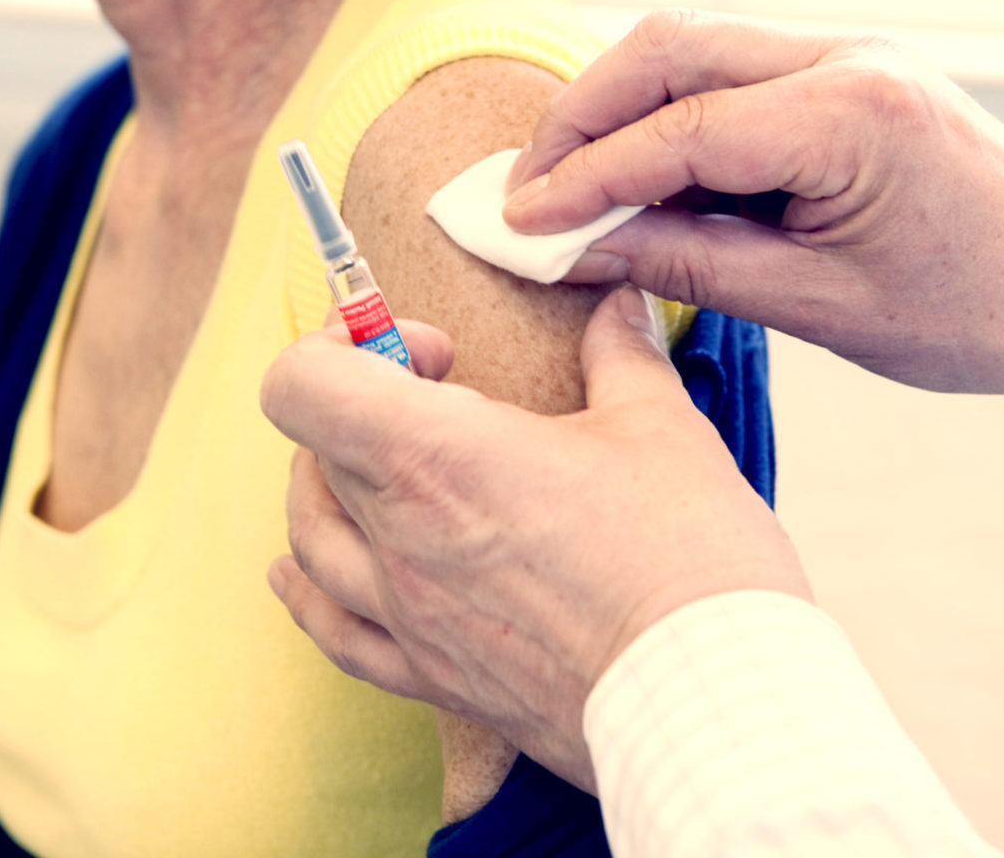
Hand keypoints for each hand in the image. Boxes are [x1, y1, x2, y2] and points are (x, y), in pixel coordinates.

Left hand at [260, 288, 811, 791]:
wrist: (703, 697)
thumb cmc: (684, 557)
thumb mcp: (660, 425)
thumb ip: (620, 354)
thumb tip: (618, 305)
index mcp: (437, 456)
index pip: (304, 386)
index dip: (342, 344)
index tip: (424, 348)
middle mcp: (400, 537)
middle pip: (318, 450)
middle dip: (364, 401)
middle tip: (439, 393)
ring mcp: (408, 614)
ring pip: (312, 539)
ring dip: (328, 486)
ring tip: (372, 466)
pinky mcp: (435, 676)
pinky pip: (337, 634)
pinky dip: (310, 595)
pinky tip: (300, 578)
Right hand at [504, 12, 1003, 412]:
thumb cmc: (976, 314)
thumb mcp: (820, 308)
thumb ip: (688, 264)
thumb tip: (577, 245)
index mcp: (852, 113)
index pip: (677, 126)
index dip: (584, 175)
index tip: (516, 219)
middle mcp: (848, 55)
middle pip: (670, 46)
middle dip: (582, 114)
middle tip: (524, 188)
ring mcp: (852, 51)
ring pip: (694, 45)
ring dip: (621, 106)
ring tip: (566, 182)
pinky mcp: (851, 69)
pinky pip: (734, 70)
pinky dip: (671, 113)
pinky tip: (639, 171)